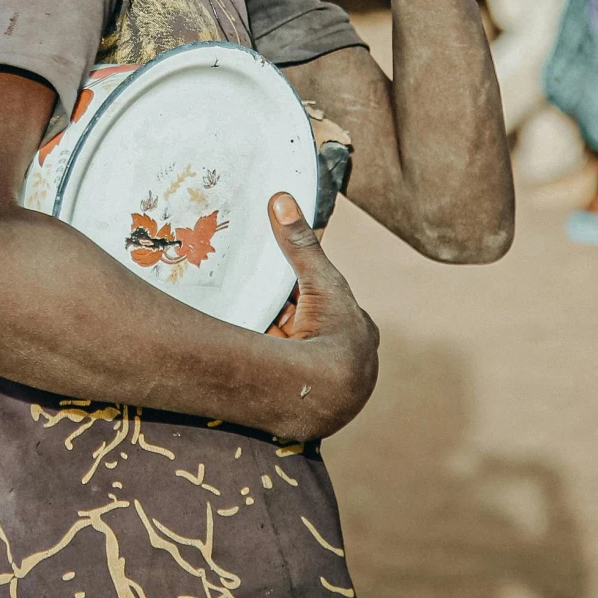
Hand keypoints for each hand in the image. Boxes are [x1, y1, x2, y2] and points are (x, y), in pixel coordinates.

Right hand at [263, 191, 377, 438]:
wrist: (324, 394)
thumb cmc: (335, 333)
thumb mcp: (319, 279)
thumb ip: (300, 242)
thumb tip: (282, 198)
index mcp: (358, 332)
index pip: (329, 305)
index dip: (305, 292)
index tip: (281, 282)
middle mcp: (344, 361)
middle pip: (307, 329)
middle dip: (285, 316)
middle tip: (257, 300)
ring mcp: (321, 383)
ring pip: (290, 352)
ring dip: (269, 340)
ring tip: (243, 322)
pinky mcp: (296, 399)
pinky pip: (274, 373)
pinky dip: (258, 361)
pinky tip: (239, 351)